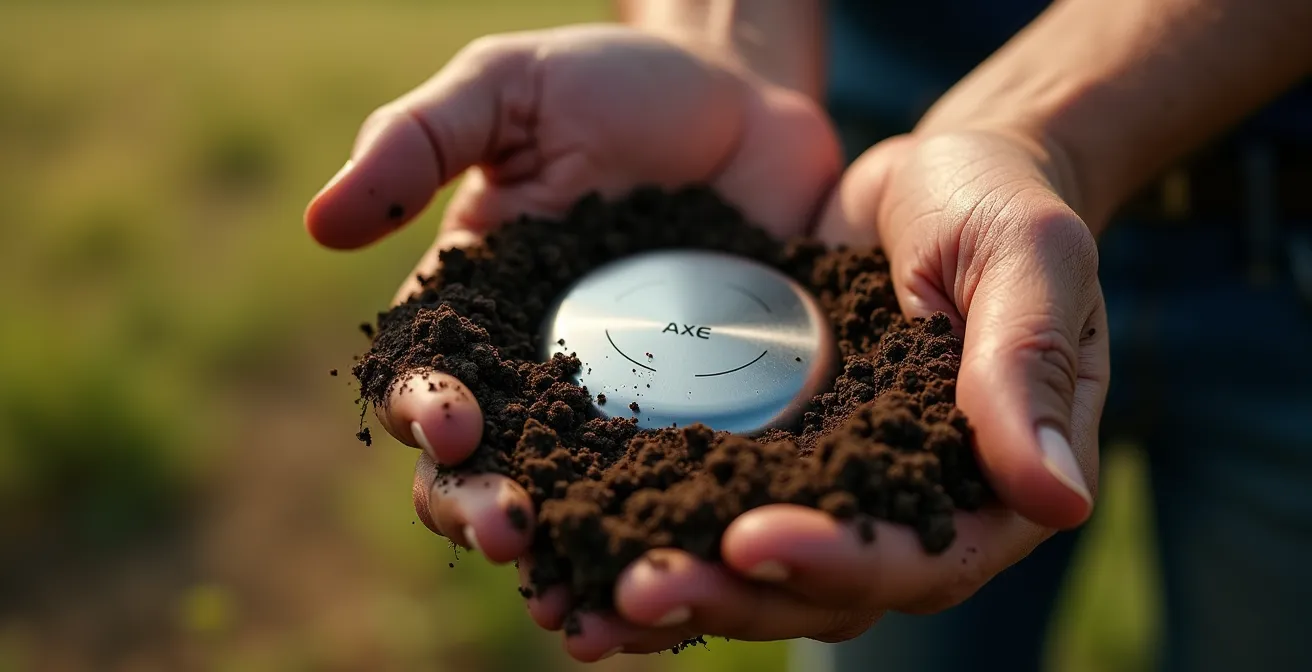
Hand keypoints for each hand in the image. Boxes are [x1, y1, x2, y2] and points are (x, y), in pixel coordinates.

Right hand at [303, 21, 840, 633]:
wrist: (741, 94)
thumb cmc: (613, 87)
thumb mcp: (506, 88)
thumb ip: (417, 140)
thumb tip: (320, 224)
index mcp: (478, 311)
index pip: (429, 381)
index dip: (428, 412)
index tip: (452, 424)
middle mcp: (541, 374)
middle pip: (493, 469)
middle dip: (484, 508)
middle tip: (509, 534)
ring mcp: (627, 403)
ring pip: (581, 503)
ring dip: (571, 557)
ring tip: (580, 604)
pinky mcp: (711, 412)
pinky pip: (683, 487)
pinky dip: (672, 539)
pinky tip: (682, 588)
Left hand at [562, 130, 1108, 657]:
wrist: (935, 176)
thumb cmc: (1001, 205)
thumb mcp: (1026, 260)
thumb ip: (1029, 368)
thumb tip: (1058, 502)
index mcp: (983, 484)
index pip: (917, 552)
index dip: (839, 559)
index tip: (753, 538)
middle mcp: (903, 505)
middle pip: (819, 586)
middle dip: (731, 593)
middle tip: (638, 586)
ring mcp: (830, 484)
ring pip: (754, 568)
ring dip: (676, 588)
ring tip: (582, 603)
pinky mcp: (768, 449)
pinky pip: (707, 505)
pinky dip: (647, 533)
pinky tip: (570, 546)